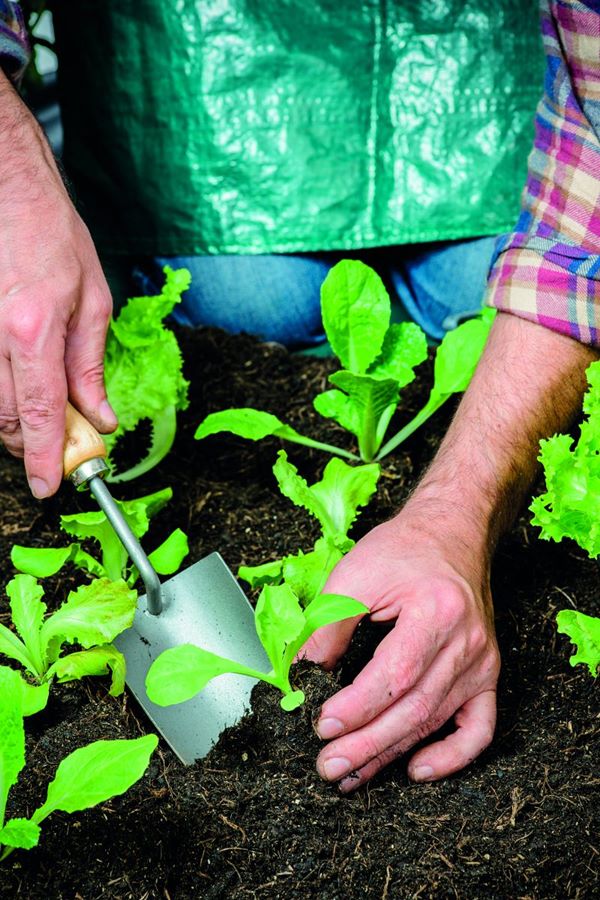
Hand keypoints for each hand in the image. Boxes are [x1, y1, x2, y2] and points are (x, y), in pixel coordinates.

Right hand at [0, 71, 115, 497]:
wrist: (6, 189)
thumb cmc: (53, 235)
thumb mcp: (94, 300)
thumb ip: (91, 366)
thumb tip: (101, 416)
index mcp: (35, 331)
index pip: (40, 414)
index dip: (46, 459)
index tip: (51, 487)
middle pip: (5, 419)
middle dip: (30, 445)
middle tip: (57, 448)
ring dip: (12, 424)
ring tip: (41, 417)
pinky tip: (17, 386)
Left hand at [301, 511, 499, 790]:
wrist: (451, 532)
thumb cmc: (403, 548)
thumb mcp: (355, 572)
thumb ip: (327, 624)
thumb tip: (299, 674)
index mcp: (436, 610)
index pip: (396, 674)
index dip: (358, 707)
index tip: (322, 725)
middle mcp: (467, 641)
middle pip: (416, 707)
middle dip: (367, 744)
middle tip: (328, 766)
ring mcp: (482, 662)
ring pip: (436, 721)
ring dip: (391, 754)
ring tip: (351, 774)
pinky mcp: (487, 673)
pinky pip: (479, 728)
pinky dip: (452, 756)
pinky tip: (417, 769)